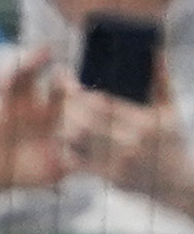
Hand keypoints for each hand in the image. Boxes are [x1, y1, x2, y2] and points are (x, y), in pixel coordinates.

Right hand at [0, 54, 64, 210]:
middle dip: (39, 60)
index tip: (74, 88)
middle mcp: (29, 104)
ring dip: (13, 67)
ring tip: (20, 66)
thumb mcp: (56, 171)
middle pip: (34, 73)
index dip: (67, 82)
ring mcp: (6, 108)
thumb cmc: (32, 174)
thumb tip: (92, 159)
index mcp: (50, 113)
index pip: (60, 88)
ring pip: (9, 78)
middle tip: (46, 52)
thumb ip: (74, 163)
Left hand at [50, 83, 191, 198]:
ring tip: (57, 114)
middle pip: (85, 121)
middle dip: (67, 106)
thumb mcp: (170, 111)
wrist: (177, 183)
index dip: (80, 91)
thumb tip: (153, 50)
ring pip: (77, 141)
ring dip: (63, 126)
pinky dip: (66, 148)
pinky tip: (62, 138)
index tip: (65, 79)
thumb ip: (160, 81)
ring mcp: (118, 163)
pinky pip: (78, 162)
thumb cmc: (172, 141)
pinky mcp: (108, 178)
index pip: (104, 103)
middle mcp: (131, 143)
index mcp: (146, 123)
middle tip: (56, 94)